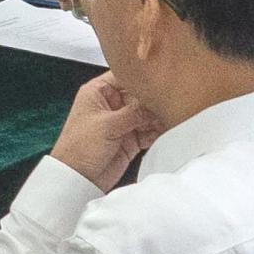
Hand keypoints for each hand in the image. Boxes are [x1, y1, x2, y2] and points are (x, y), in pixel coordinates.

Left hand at [48, 72, 163, 187]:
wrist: (77, 179)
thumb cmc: (79, 148)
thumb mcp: (107, 125)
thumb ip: (134, 112)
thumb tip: (154, 102)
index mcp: (98, 92)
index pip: (124, 76)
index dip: (141, 76)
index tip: (161, 74)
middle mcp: (111, 104)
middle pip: (139, 95)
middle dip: (154, 98)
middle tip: (173, 98)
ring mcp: (122, 122)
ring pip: (147, 114)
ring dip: (159, 116)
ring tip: (175, 114)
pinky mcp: (130, 140)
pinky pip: (149, 131)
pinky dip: (159, 131)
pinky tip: (170, 129)